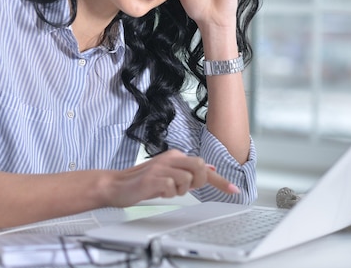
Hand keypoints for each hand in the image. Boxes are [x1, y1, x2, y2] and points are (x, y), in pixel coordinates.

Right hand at [104, 150, 239, 207]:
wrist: (116, 185)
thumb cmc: (143, 182)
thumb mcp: (170, 175)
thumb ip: (190, 172)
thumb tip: (211, 170)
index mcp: (176, 156)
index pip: (204, 166)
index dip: (220, 180)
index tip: (234, 189)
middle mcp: (170, 158)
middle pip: (200, 167)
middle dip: (198, 182)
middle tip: (185, 188)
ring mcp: (160, 167)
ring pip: (188, 178)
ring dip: (180, 190)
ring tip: (166, 190)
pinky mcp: (152, 178)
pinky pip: (171, 186)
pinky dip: (168, 193)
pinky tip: (158, 192)